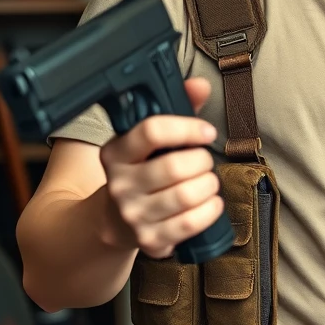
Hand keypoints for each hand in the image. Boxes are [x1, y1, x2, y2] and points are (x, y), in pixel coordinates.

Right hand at [98, 78, 221, 257]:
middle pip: (175, 167)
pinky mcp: (149, 239)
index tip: (206, 131)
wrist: (114, 220)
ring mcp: (133, 214)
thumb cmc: (144, 170)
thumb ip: (179, 107)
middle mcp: (119, 184)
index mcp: (116, 152)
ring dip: (209, 185)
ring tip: (207, 182)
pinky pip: (190, 223)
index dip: (187, 128)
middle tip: (204, 162)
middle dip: (202, 161)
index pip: (151, 131)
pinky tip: (210, 203)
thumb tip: (200, 84)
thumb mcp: (153, 139)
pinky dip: (211, 210)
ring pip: (186, 195)